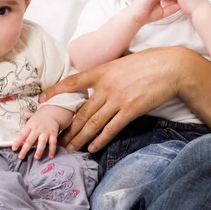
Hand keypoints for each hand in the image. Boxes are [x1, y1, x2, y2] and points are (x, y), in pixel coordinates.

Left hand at [12, 107, 58, 159]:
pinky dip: (52, 149)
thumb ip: (26, 132)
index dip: (18, 141)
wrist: (51, 113)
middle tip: (21, 156)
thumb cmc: (38, 120)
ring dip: (39, 150)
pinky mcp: (53, 134)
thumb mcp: (30, 123)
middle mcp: (37, 129)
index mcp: (30, 126)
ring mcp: (45, 132)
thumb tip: (19, 143)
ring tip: (36, 157)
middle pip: (30, 140)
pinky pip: (53, 142)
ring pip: (42, 142)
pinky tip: (50, 156)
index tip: (14, 148)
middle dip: (25, 149)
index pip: (22, 134)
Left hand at [39, 48, 184, 151]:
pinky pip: (111, 128)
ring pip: (94, 122)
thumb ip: (106, 73)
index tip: (41, 99)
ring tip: (71, 147)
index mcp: (101, 71)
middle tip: (59, 138)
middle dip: (69, 127)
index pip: (72, 82)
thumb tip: (95, 82)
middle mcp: (106, 86)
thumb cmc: (146, 62)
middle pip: (82, 111)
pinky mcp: (130, 110)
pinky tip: (92, 147)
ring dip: (81, 137)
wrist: (169, 67)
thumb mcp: (120, 62)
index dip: (55, 91)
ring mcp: (118, 99)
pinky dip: (100, 139)